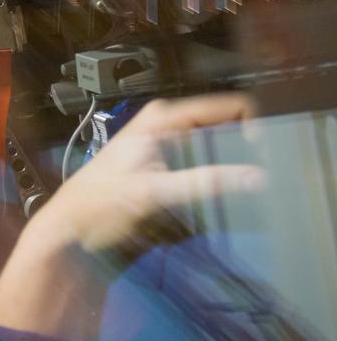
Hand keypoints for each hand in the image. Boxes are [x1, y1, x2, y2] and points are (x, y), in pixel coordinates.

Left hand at [40, 93, 264, 259]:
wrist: (70, 233)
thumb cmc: (98, 205)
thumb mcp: (151, 193)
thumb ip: (203, 183)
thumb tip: (256, 177)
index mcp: (164, 118)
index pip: (228, 107)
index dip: (255, 127)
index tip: (270, 156)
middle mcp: (169, 127)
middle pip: (227, 128)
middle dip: (249, 150)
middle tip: (268, 177)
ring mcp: (170, 150)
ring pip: (220, 151)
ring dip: (237, 168)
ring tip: (255, 190)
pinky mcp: (170, 174)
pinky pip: (208, 170)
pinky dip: (222, 182)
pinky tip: (232, 199)